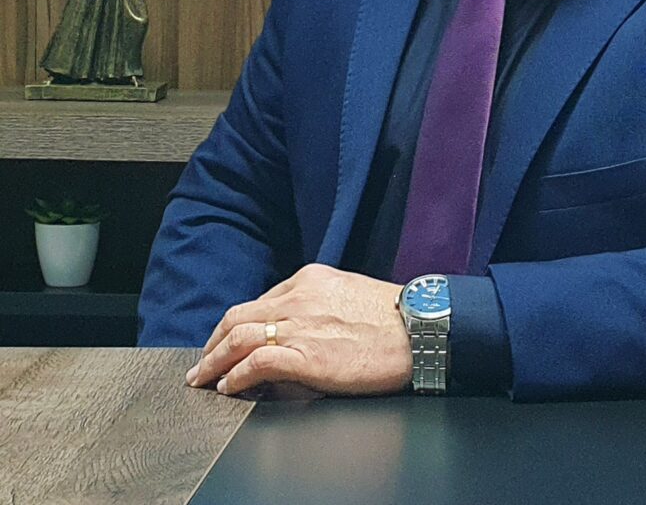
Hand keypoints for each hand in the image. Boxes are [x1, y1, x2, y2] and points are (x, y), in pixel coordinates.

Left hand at [185, 264, 411, 397]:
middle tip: (203, 362)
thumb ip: (320, 307)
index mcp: (311, 279)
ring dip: (213, 360)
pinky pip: (254, 364)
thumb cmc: (394, 317)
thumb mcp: (350, 295)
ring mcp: (299, 325)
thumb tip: (299, 334)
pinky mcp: (304, 356)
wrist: (420, 329)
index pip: (261, 300)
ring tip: (203, 378)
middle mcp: (299, 297)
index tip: (231, 341)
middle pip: (238, 315)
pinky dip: (234, 376)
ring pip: (237, 336)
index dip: (240, 324)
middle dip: (214, 341)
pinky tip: (229, 387)